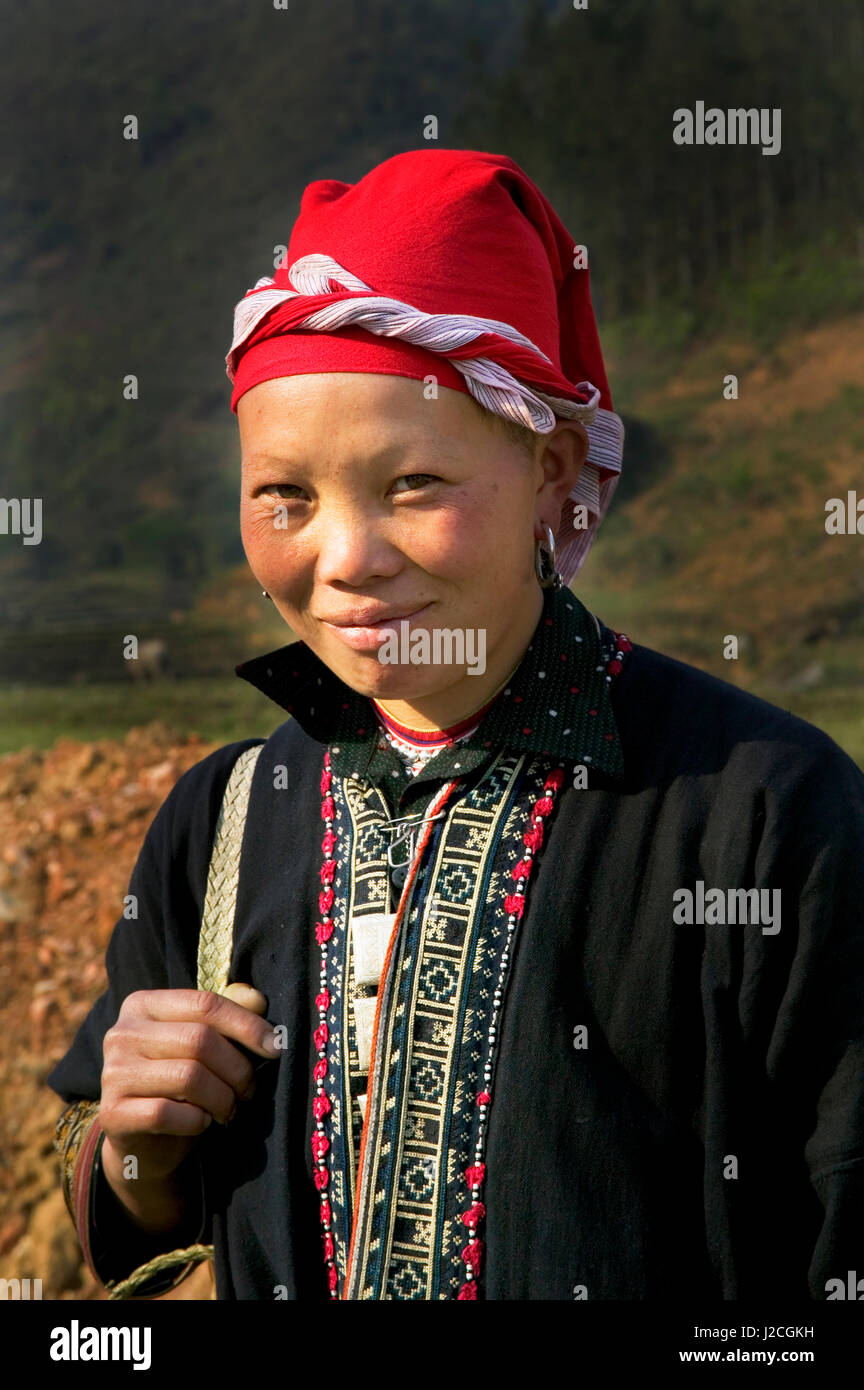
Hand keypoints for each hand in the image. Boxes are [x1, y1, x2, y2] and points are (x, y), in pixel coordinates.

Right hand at [100, 983, 276, 1183]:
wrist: (145, 1144)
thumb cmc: (181, 1085)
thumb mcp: (205, 1046)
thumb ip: (229, 1017)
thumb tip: (257, 1000)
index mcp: (144, 1004)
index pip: (204, 1003)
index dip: (246, 1025)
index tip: (276, 1047)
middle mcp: (122, 1033)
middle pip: (199, 1039)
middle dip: (237, 1069)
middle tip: (250, 1090)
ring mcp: (112, 1073)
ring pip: (187, 1077)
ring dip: (222, 1097)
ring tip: (230, 1109)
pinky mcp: (112, 1113)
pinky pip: (166, 1113)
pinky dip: (196, 1121)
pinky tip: (201, 1123)